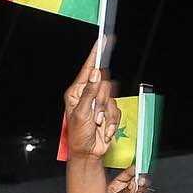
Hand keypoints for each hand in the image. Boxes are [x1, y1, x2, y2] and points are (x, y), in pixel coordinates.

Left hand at [63, 44, 119, 159]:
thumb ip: (89, 93)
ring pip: (112, 97)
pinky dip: (113, 120)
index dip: (97, 55)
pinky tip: (105, 128)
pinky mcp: (108, 111)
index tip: (104, 40)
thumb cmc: (79, 136)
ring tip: (98, 124)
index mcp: (75, 92)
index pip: (88, 69)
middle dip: (102, 102)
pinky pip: (117, 109)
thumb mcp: (82, 114)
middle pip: (104, 84)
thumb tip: (94, 74)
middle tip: (95, 115)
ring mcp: (98, 103)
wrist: (88, 153)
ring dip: (107, 113)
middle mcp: (87, 94)